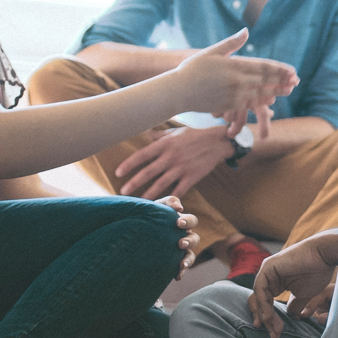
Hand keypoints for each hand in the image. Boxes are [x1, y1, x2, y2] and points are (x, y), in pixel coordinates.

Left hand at [115, 126, 233, 199]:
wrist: (219, 142)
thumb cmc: (196, 135)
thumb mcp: (177, 131)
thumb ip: (160, 136)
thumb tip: (145, 134)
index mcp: (165, 145)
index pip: (142, 155)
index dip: (128, 164)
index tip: (118, 173)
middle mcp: (171, 157)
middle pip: (148, 172)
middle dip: (133, 183)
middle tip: (122, 191)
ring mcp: (182, 168)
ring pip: (160, 184)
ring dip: (148, 194)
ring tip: (138, 202)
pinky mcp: (192, 177)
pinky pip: (179, 190)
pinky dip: (171, 198)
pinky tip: (163, 205)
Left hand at [155, 195, 201, 277]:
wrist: (133, 232)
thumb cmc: (147, 216)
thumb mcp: (155, 207)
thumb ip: (167, 202)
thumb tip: (180, 207)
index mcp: (181, 223)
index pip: (191, 221)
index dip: (188, 222)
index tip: (178, 223)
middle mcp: (183, 236)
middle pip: (195, 238)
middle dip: (189, 241)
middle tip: (180, 243)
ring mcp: (178, 251)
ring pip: (191, 255)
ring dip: (188, 259)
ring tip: (182, 263)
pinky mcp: (172, 262)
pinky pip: (181, 269)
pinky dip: (181, 272)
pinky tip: (177, 277)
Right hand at [172, 31, 297, 141]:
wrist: (177, 91)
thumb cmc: (192, 69)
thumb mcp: (212, 52)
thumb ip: (232, 43)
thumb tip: (246, 31)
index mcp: (234, 65)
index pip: (263, 67)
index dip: (280, 69)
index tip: (292, 70)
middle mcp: (237, 81)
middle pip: (266, 80)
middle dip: (282, 80)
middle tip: (296, 81)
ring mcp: (234, 94)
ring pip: (261, 93)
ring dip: (277, 91)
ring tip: (289, 90)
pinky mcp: (229, 105)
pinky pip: (250, 104)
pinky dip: (262, 101)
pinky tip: (271, 100)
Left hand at [248, 232, 337, 337]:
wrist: (324, 256)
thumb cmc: (318, 271)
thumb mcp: (304, 295)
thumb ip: (296, 305)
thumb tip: (292, 316)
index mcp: (276, 281)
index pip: (266, 303)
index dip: (269, 319)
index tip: (275, 333)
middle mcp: (269, 276)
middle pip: (260, 302)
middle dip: (266, 320)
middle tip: (273, 336)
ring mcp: (267, 270)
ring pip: (259, 298)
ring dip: (265, 315)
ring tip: (274, 329)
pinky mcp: (268, 267)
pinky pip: (260, 289)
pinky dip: (263, 304)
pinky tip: (269, 316)